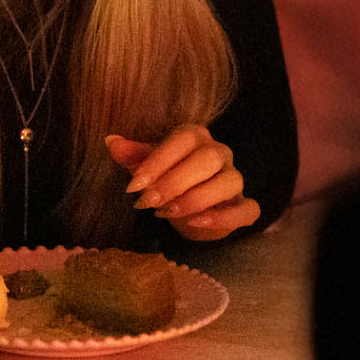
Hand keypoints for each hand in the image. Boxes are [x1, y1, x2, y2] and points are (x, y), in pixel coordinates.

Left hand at [105, 127, 260, 240]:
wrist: (189, 206)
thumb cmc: (168, 178)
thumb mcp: (147, 166)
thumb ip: (132, 155)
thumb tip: (111, 141)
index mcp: (195, 137)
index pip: (182, 140)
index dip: (157, 162)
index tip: (133, 185)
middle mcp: (219, 153)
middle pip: (206, 159)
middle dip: (174, 182)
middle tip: (146, 202)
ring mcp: (234, 179)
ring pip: (228, 182)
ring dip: (195, 200)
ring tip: (166, 213)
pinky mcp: (243, 205)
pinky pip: (247, 209)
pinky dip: (225, 218)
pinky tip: (198, 222)